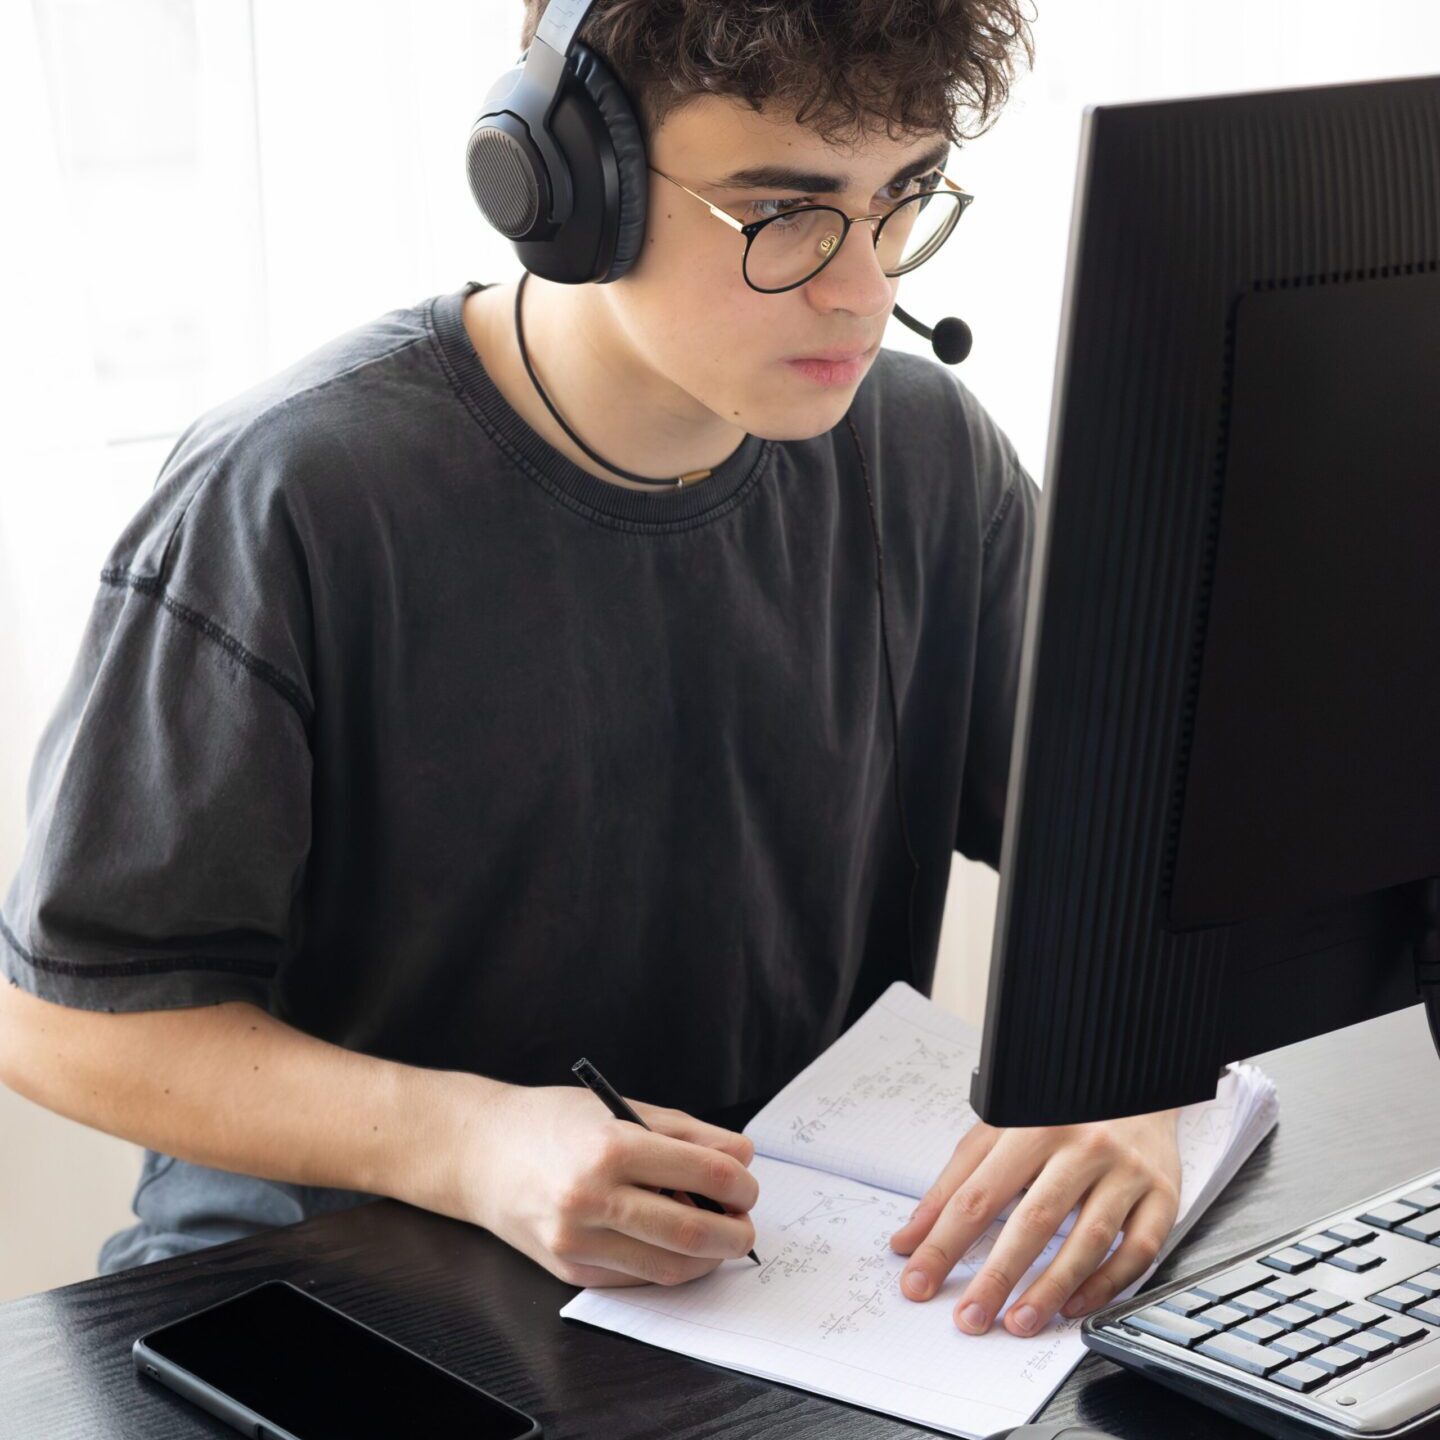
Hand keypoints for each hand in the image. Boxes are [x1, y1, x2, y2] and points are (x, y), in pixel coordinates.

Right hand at [459, 1081, 758, 1287]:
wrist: (481, 1154)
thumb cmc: (554, 1123)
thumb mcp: (621, 1108)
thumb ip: (685, 1133)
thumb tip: (740, 1159)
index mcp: (612, 1147)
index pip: (704, 1172)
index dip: (740, 1184)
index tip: (748, 1185)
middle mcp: (593, 1198)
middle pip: (691, 1230)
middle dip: (734, 1232)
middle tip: (745, 1224)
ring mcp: (578, 1241)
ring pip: (668, 1267)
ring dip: (708, 1259)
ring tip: (720, 1240)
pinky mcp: (570, 1270)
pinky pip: (636, 1278)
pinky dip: (667, 1266)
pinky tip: (676, 1248)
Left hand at [888, 1108, 1181, 1335]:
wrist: (1133, 1078)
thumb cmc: (1059, 1110)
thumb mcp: (1000, 1128)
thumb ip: (956, 1181)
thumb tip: (910, 1238)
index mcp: (1034, 1124)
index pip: (978, 1195)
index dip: (944, 1243)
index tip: (918, 1280)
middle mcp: (1083, 1146)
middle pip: (1033, 1221)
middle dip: (996, 1277)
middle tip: (969, 1319)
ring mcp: (1126, 1172)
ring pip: (1088, 1241)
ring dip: (1049, 1290)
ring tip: (1018, 1322)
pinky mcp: (1162, 1194)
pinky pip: (1137, 1250)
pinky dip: (1104, 1284)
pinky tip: (1073, 1305)